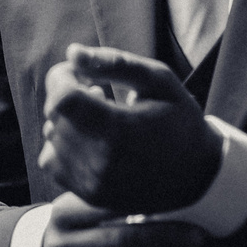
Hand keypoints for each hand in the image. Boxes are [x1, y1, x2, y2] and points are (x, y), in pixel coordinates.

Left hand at [37, 44, 223, 213]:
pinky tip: (90, 140)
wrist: (196, 175)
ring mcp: (92, 182)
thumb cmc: (178, 120)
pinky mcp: (88, 194)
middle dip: (68, 95)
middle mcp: (100, 160)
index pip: (62, 98)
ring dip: (65, 120)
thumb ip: (114, 63)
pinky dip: (62, 145)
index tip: (83, 74)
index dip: (63, 78)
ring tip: (98, 119)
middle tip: (98, 94)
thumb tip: (72, 52)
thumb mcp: (158, 81)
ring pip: (50, 137)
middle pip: (55, 115)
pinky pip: (51, 162)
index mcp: (119, 129)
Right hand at [41, 197, 206, 246]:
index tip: (183, 198)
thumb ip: (118, 193)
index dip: (149, 203)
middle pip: (123, 241)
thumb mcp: (89, 200)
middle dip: (168, 237)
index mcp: (62, 214)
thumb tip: (175, 183)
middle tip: (199, 234)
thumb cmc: (85, 220)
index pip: (109, 205)